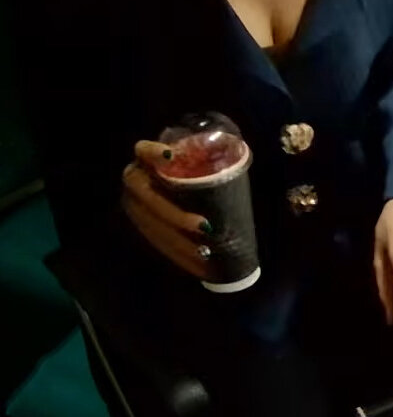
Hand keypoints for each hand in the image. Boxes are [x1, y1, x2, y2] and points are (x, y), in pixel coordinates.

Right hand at [121, 140, 212, 279]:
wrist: (181, 185)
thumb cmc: (196, 164)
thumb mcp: (202, 157)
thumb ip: (208, 155)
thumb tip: (233, 152)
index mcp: (148, 157)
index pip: (143, 150)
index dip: (153, 152)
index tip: (170, 156)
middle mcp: (136, 179)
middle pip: (148, 196)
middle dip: (175, 215)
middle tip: (206, 227)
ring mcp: (134, 203)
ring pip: (150, 225)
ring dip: (177, 242)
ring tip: (205, 253)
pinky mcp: (141, 226)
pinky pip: (156, 243)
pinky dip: (178, 255)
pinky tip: (198, 266)